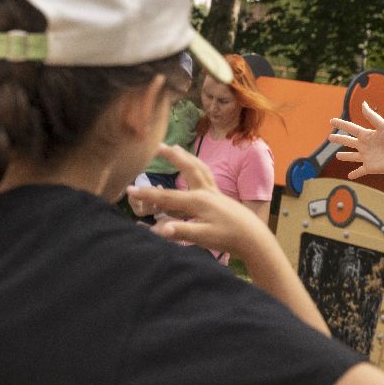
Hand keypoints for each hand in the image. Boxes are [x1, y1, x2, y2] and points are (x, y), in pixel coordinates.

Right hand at [127, 145, 275, 258]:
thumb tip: (159, 229)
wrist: (255, 238)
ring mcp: (215, 192)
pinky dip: (197, 166)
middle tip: (158, 145)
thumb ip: (181, 231)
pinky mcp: (221, 197)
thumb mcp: (203, 237)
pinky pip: (206, 175)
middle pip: (187, 169)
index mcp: (198, 201)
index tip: (128, 190)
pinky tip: (194, 167)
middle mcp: (206, 192)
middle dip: (172, 157)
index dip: (147, 195)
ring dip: (186, 157)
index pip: (167, 198)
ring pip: (199, 168)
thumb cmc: (229, 238)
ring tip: (175, 148)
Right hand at [329, 101, 383, 179]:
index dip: (341, 124)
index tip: (331, 121)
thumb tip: (363, 103)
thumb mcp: (383, 126)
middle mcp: (365, 146)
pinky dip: (354, 174)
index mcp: (367, 135)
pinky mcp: (369, 167)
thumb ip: (372, 116)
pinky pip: (360, 171)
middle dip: (339, 140)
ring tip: (337, 156)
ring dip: (345, 156)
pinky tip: (349, 176)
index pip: (350, 128)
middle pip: (348, 142)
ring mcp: (366, 157)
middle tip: (330, 138)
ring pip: (352, 157)